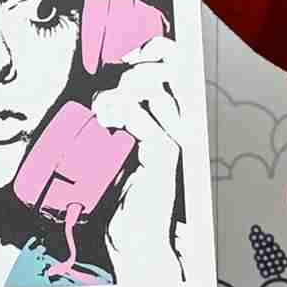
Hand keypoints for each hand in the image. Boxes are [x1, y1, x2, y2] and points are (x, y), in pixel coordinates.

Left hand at [89, 35, 188, 286]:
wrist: (138, 238)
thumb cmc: (127, 198)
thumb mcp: (120, 149)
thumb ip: (121, 118)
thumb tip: (104, 90)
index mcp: (174, 118)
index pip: (177, 66)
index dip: (156, 49)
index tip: (128, 54)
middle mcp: (182, 124)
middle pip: (171, 68)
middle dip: (137, 67)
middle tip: (112, 87)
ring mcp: (177, 138)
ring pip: (153, 90)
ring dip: (121, 92)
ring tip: (104, 111)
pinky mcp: (164, 153)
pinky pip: (141, 117)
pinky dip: (121, 113)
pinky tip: (108, 123)